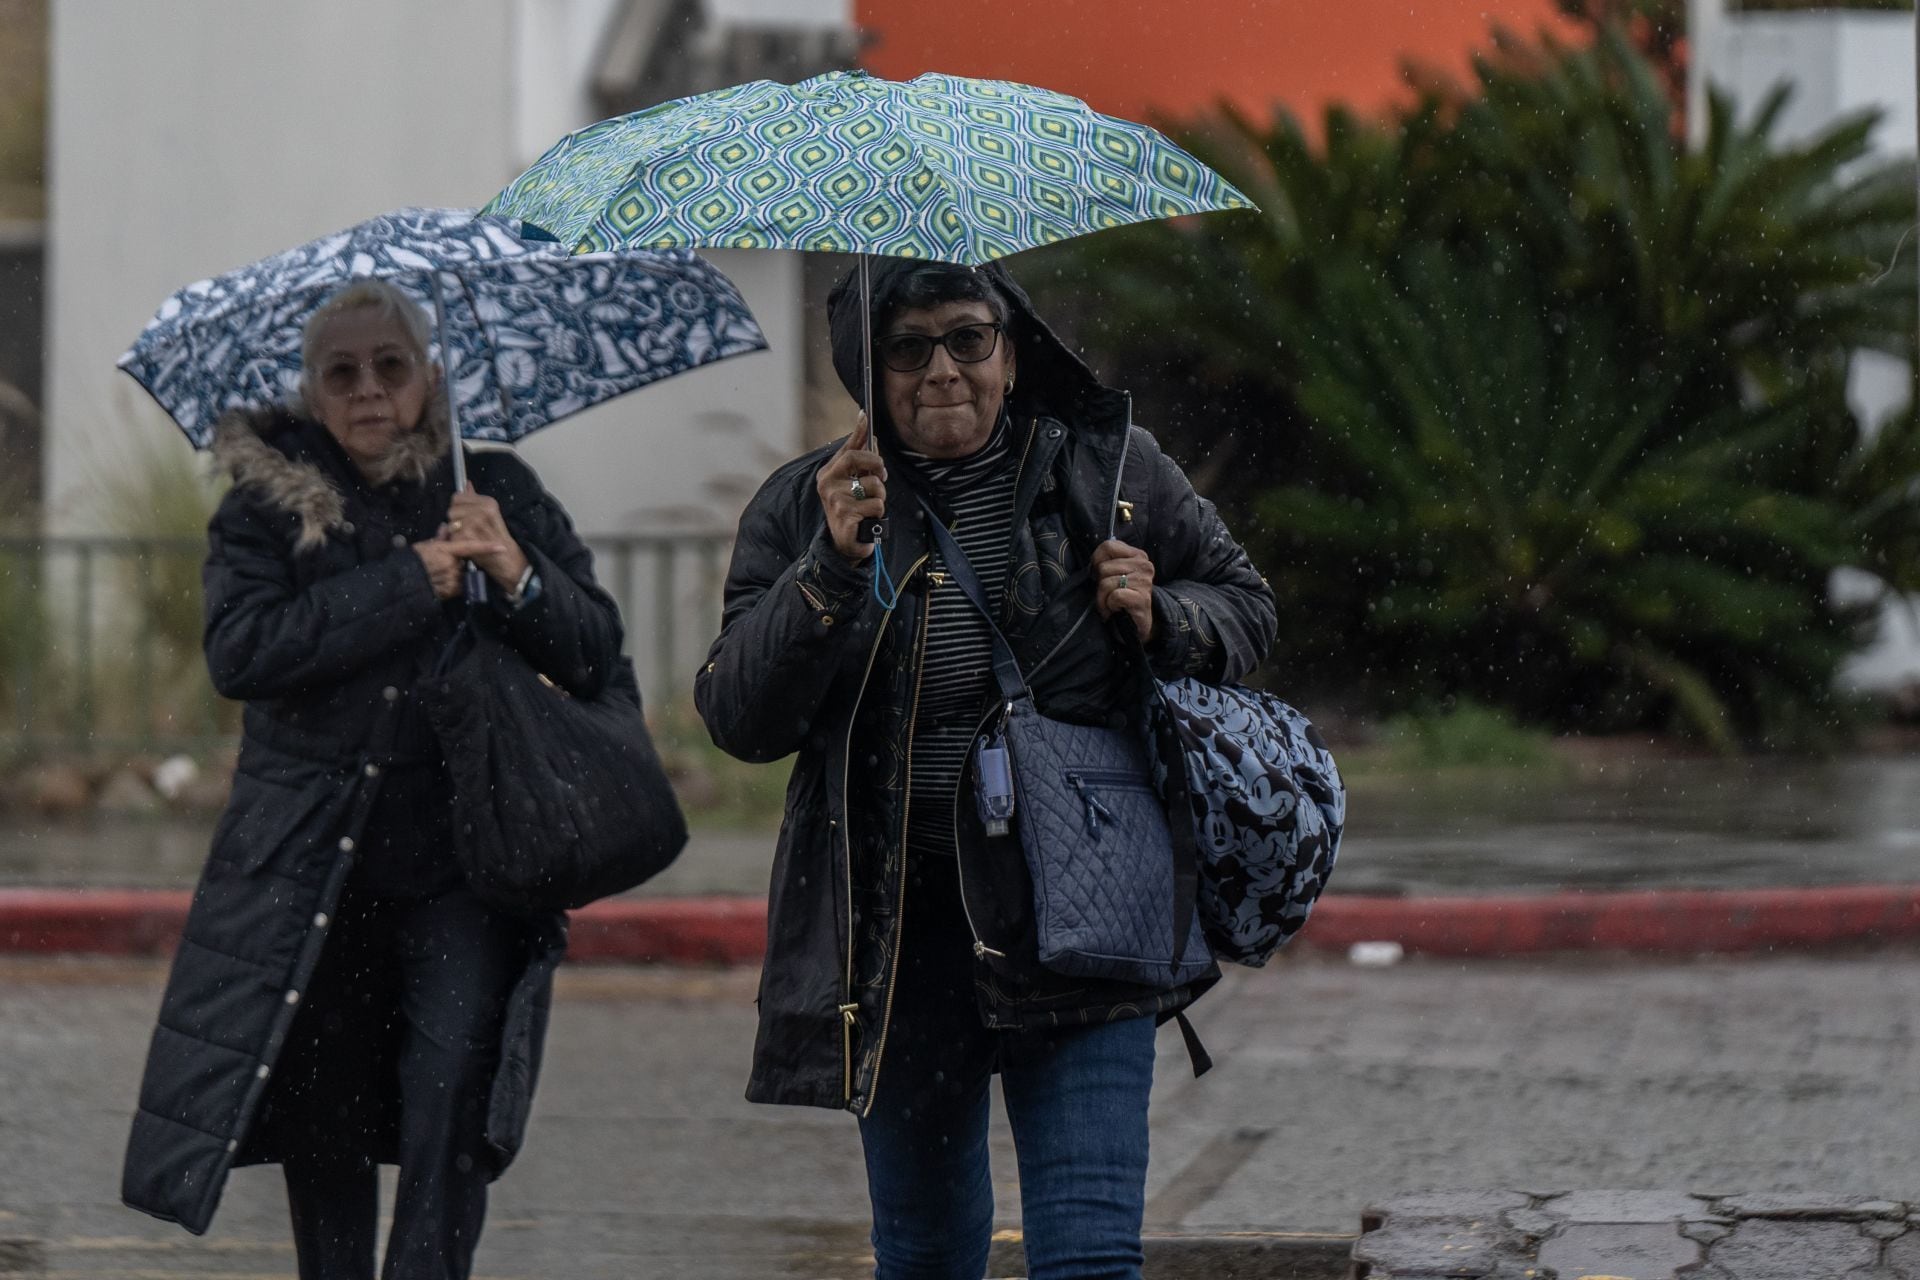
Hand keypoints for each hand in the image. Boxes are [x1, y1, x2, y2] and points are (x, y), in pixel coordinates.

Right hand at [415, 536, 508, 599]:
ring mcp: (451, 578)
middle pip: (464, 563)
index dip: (486, 547)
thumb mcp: (425, 546)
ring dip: (455, 576)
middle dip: (457, 564)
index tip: (501, 547)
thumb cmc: (413, 560)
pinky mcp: (449, 591)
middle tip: (441, 564)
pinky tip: (439, 583)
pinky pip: (457, 588)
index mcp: (446, 550)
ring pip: (461, 576)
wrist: (403, 579)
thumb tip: (446, 527)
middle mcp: (451, 564)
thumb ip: (439, 538)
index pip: (470, 547)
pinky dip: (452, 586)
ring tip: (439, 575)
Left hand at [445, 489, 529, 589]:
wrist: (506, 558)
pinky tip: (467, 543)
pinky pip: (452, 535)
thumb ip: (475, 498)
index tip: (465, 515)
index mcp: (488, 502)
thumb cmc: (497, 537)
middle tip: (468, 528)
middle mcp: (482, 510)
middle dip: (455, 519)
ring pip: (450, 522)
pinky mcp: (468, 536)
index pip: (457, 497)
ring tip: (468, 536)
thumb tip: (467, 484)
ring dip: (455, 531)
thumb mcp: (490, 513)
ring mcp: (475, 523)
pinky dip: (456, 540)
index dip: (457, 507)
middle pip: (452, 509)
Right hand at [814, 414, 887, 562]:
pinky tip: (868, 520)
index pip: (846, 447)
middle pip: (856, 459)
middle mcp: (827, 484)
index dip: (858, 431)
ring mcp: (835, 500)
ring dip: (880, 497)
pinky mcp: (845, 516)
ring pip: (874, 485)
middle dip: (876, 465)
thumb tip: (869, 432)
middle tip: (881, 476)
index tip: (865, 415)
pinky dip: (878, 513)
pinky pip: (876, 505)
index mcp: (829, 473)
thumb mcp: (853, 483)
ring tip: (870, 507)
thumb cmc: (852, 510)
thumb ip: (860, 460)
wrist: (845, 544)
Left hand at [1091, 539, 1155, 642]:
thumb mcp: (1114, 574)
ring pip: (1106, 583)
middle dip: (1099, 585)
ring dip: (1103, 598)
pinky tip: (1117, 609)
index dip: (1097, 561)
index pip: (1108, 546)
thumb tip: (1093, 563)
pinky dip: (1109, 606)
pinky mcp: (1142, 598)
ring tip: (1111, 604)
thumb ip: (1106, 561)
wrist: (1136, 623)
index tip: (1100, 576)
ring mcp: (1145, 581)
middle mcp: (1144, 565)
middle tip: (1108, 595)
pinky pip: (1114, 596)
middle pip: (1103, 567)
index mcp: (1138, 555)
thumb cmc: (1122, 597)